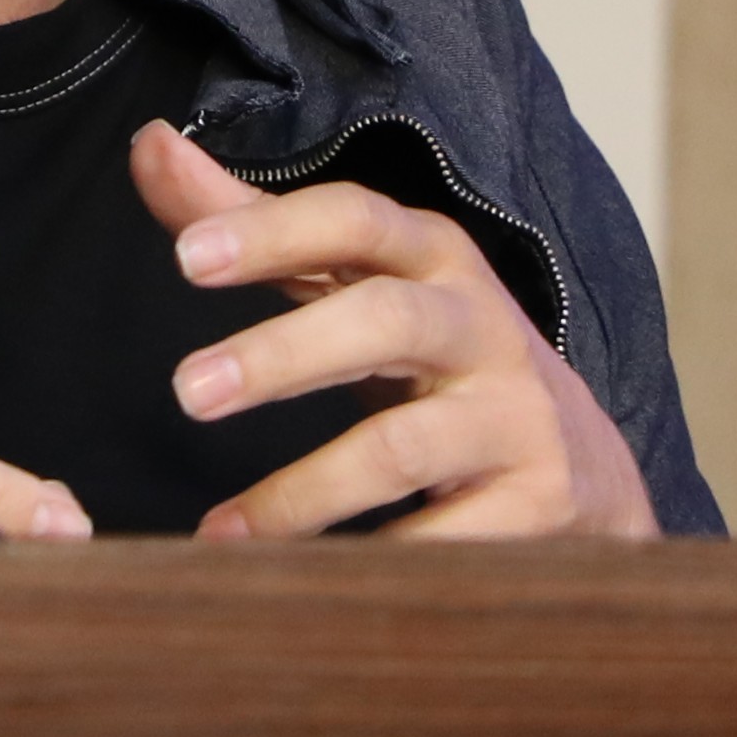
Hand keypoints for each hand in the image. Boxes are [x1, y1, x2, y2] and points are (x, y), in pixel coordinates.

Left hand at [131, 123, 658, 540]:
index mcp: (432, 259)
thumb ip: (255, 224)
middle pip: (384, 323)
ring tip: (220, 534)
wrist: (586, 473)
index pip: (356, 220)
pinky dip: (377, 564)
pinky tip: (311, 590)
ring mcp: (516, 419)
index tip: (187, 258)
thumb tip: (150, 145)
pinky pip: (447, 541)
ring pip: (405, 447)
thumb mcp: (362, 283)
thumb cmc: (439, 359)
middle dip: (282, 356)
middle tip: (184, 393)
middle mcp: (481, 327)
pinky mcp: (537, 507)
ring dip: (304, 492)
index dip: (274, 232)